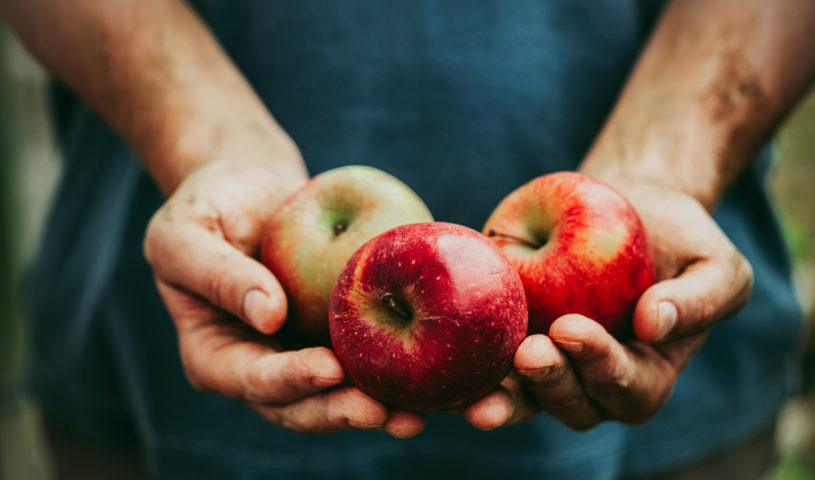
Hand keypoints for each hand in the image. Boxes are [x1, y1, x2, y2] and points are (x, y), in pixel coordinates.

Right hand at [144, 159, 425, 436]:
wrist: (250, 189)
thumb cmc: (207, 205)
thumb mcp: (185, 232)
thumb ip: (217, 274)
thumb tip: (269, 315)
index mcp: (215, 355)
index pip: (251, 379)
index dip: (289, 380)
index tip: (328, 368)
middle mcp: (260, 365)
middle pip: (300, 404)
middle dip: (341, 411)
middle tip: (383, 412)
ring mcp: (300, 354)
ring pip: (338, 394)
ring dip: (376, 407)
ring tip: (415, 416)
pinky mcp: (336, 336)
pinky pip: (366, 357)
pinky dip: (396, 371)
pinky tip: (431, 376)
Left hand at [462, 183, 752, 429]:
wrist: (624, 206)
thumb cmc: (678, 239)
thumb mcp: (714, 263)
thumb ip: (700, 299)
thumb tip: (654, 325)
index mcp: (646, 373)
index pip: (627, 387)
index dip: (601, 366)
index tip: (573, 329)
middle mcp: (593, 379)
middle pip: (574, 404)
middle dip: (551, 383)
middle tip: (529, 351)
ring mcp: (550, 363)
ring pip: (527, 399)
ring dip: (506, 396)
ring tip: (484, 387)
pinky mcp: (511, 338)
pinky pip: (490, 365)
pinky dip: (471, 371)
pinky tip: (452, 364)